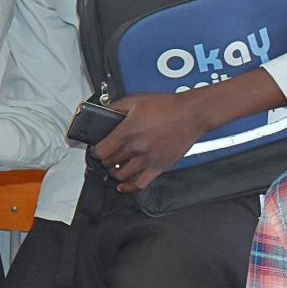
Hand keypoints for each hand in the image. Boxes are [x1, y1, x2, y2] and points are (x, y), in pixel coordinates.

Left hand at [90, 91, 206, 192]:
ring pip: (122, 175)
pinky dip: (129, 187)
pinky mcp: (160, 167)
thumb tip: (101, 113)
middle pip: (110, 163)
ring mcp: (148, 159)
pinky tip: (124, 185)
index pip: (101, 151)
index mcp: (127, 131)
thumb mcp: (135, 100)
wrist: (191, 114)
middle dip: (105, 160)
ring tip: (115, 167)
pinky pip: (140, 184)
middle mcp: (137, 147)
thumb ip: (115, 107)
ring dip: (114, 173)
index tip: (97, 150)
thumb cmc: (166, 106)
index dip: (96, 151)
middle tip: (107, 156)